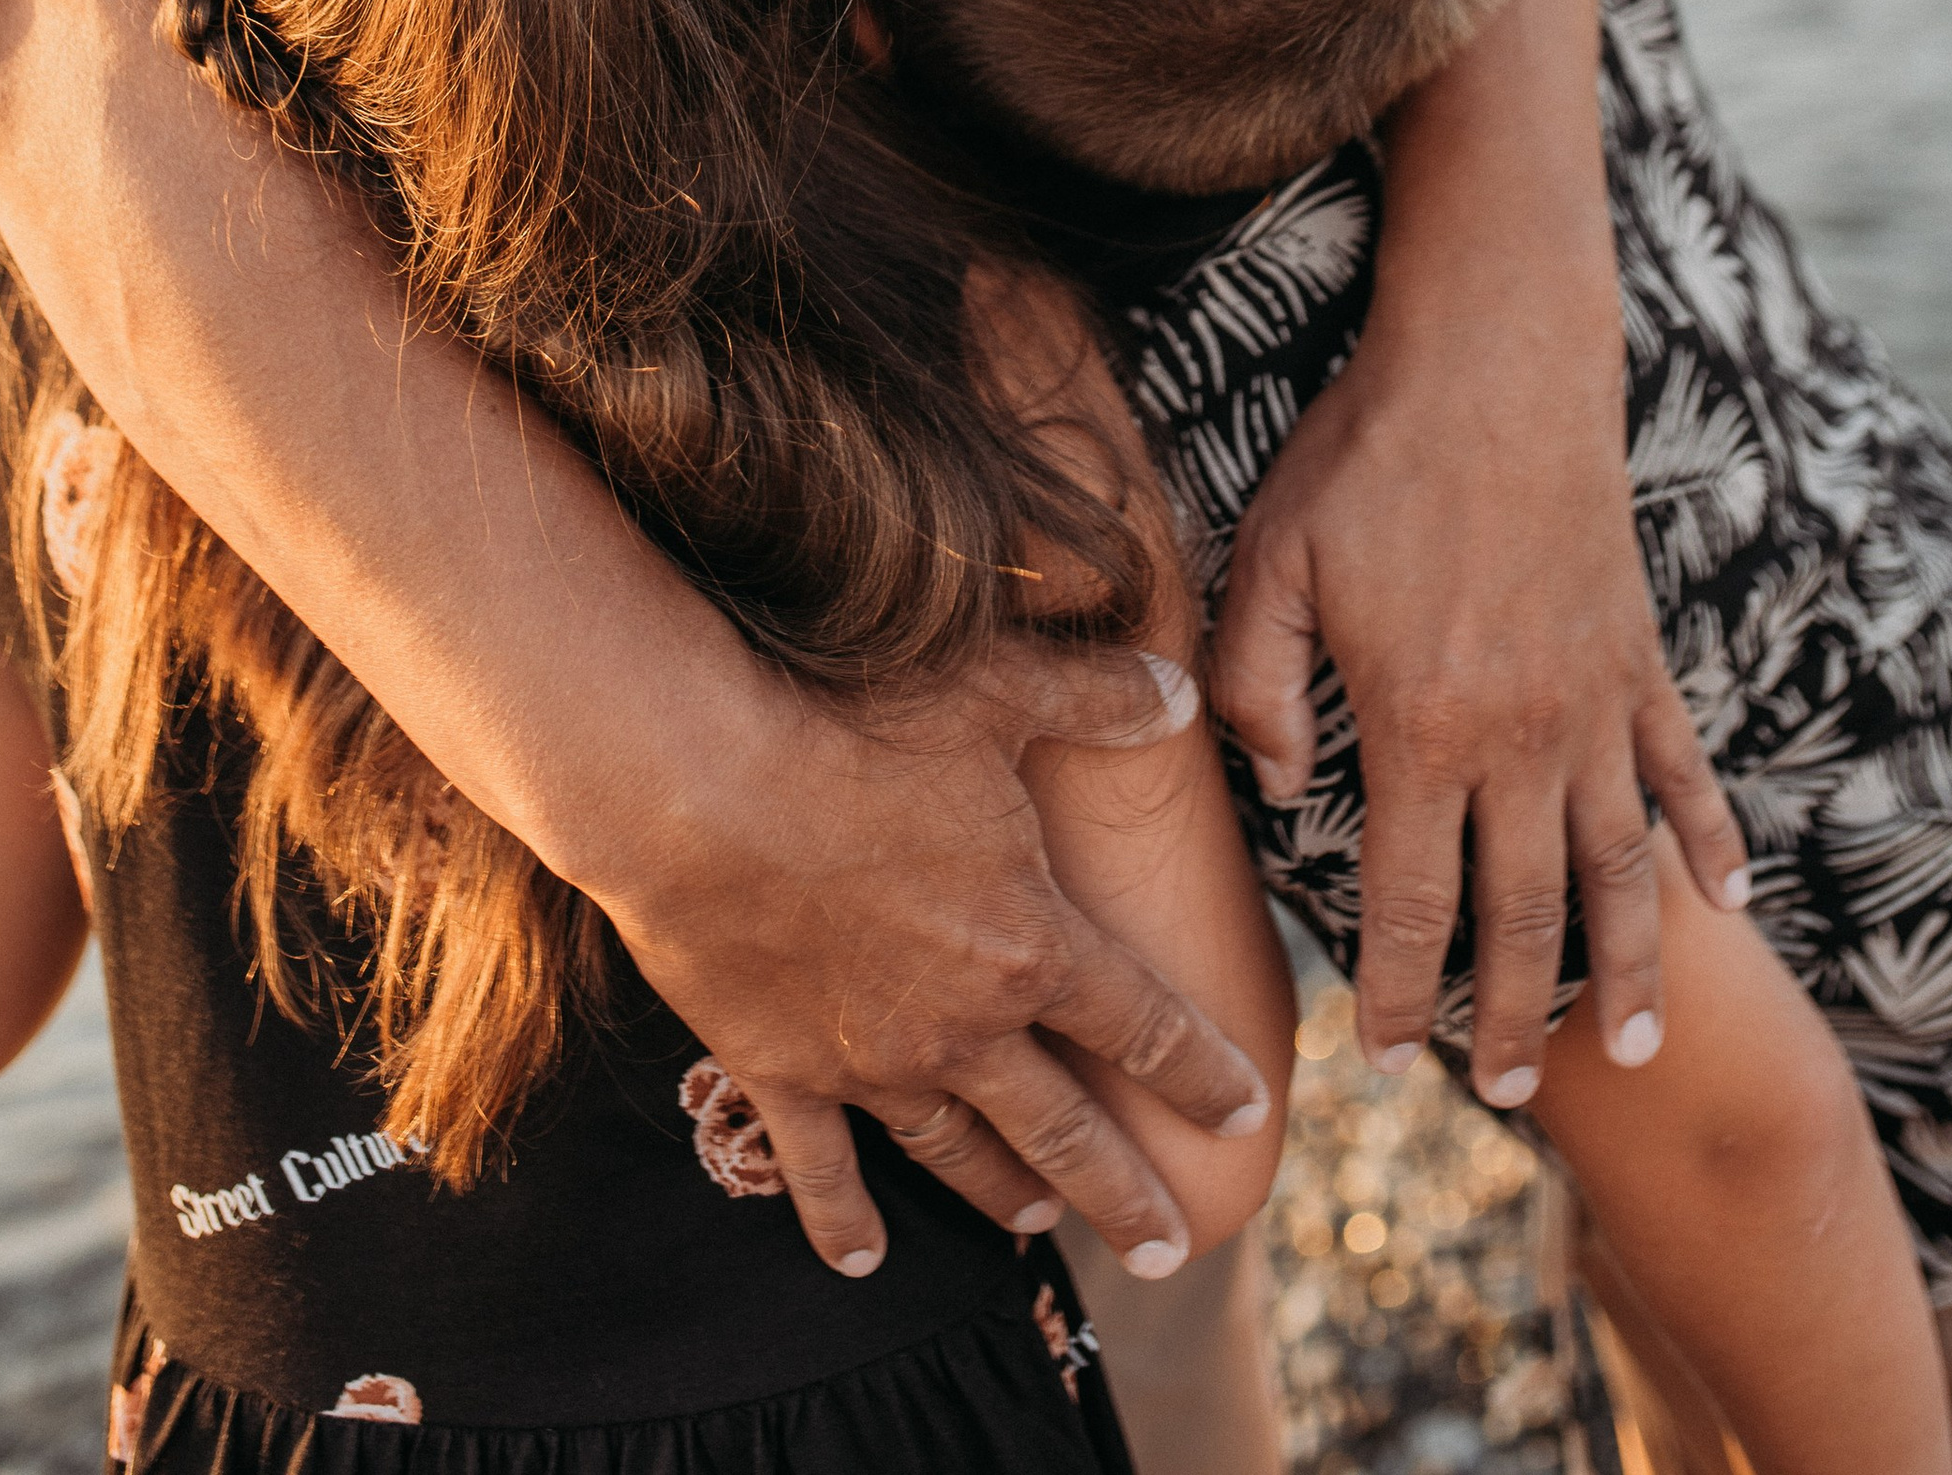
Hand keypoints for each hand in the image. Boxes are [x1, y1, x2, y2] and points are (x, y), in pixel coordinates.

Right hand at [596, 642, 1270, 1278]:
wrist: (701, 782)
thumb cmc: (854, 723)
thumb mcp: (995, 687)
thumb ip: (1096, 696)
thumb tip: (1183, 691)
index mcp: (1031, 942)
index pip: (1144, 1025)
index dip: (1203, 1074)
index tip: (1250, 1116)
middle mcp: (964, 1024)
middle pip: (1065, 1129)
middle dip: (1126, 1192)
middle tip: (1171, 1253)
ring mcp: (871, 1060)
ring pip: (958, 1151)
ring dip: (1004, 1194)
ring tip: (1039, 1225)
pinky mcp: (783, 1072)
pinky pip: (822, 1170)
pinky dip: (843, 1219)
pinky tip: (862, 1263)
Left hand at [1210, 95, 1748, 1109]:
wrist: (1495, 359)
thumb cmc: (1366, 453)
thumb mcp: (1270, 558)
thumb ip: (1256, 682)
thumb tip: (1276, 780)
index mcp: (1420, 724)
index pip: (1407, 897)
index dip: (1398, 988)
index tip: (1384, 1054)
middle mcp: (1519, 734)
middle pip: (1524, 912)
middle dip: (1515, 1015)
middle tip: (1506, 1094)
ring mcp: (1592, 699)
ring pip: (1618, 865)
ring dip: (1630, 965)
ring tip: (1636, 1050)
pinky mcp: (1636, 655)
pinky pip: (1682, 768)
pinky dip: (1709, 838)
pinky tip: (1731, 900)